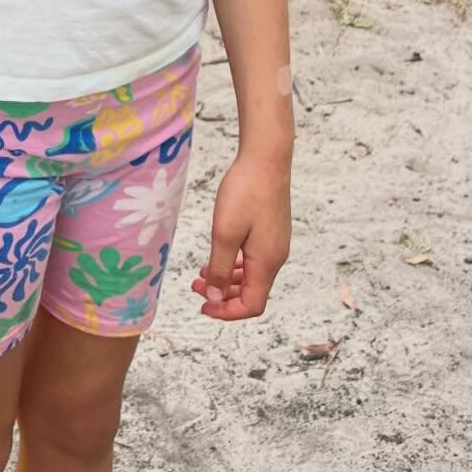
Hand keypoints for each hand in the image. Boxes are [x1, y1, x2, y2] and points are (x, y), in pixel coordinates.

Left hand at [192, 154, 291, 320]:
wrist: (266, 159)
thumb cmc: (245, 192)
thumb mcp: (224, 233)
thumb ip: (218, 268)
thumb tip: (214, 298)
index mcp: (266, 263)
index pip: (252, 305)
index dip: (227, 312)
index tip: (203, 306)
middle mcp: (275, 258)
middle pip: (252, 293)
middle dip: (222, 296)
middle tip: (195, 286)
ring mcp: (275, 244)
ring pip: (252, 276)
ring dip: (226, 280)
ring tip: (201, 273)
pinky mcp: (272, 232)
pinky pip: (254, 260)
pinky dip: (235, 265)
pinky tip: (219, 256)